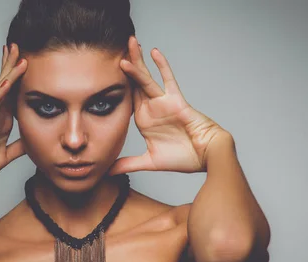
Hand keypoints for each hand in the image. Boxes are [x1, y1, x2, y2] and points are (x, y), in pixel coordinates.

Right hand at [0, 43, 27, 187]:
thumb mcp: (5, 156)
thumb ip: (18, 147)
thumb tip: (33, 141)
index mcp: (2, 122)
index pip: (14, 95)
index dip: (21, 79)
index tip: (27, 62)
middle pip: (6, 85)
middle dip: (12, 65)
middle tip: (19, 45)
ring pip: (0, 89)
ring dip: (9, 70)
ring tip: (15, 52)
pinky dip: (1, 92)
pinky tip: (8, 80)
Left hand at [109, 36, 230, 175]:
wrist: (206, 157)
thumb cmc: (184, 158)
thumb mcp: (150, 161)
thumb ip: (129, 164)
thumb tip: (108, 171)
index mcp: (144, 120)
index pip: (126, 99)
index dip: (115, 86)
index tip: (100, 74)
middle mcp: (151, 108)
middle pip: (134, 83)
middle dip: (125, 65)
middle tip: (113, 49)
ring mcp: (163, 103)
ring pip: (146, 78)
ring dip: (137, 62)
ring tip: (128, 44)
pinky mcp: (176, 100)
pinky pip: (167, 80)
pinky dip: (162, 66)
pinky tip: (153, 52)